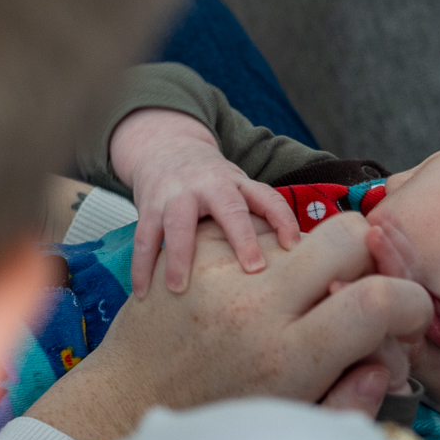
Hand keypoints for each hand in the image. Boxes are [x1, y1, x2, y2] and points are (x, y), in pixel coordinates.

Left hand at [26, 212, 430, 439]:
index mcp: (287, 358)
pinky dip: (270, 260)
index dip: (412, 303)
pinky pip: (258, 234)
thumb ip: (353, 396)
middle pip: (350, 235)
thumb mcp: (291, 426)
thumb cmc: (213, 424)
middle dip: (374, 258)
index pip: (381, 298)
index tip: (408, 319)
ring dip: (315, 265)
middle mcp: (255, 306)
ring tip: (298, 305)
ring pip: (303, 235)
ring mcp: (221, 272)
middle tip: (365, 289)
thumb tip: (391, 359)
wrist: (127, 404)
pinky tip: (257, 295)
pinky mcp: (195, 252)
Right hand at [109, 107, 300, 297]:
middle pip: (228, 209)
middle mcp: (210, 186)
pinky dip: (141, 266)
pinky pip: (145, 238)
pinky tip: (141, 293)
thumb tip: (298, 260)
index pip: (268, 198)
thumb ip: (260, 218)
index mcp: (238, 184)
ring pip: (178, 224)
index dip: (283, 220)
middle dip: (241, 238)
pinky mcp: (149, 206)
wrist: (166, 147)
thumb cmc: (211, 182)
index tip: (293, 247)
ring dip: (178, 257)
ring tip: (178, 289)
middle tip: (252, 269)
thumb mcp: (239, 189)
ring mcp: (177, 194)